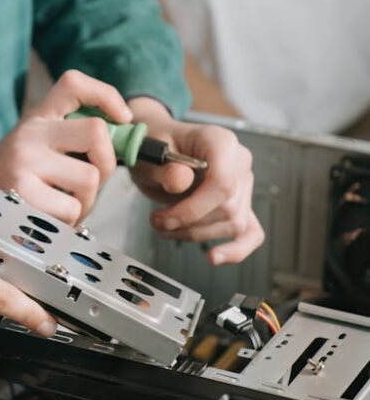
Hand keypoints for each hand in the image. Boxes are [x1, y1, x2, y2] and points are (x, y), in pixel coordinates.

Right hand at [0, 70, 131, 223]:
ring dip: (86, 201)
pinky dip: (69, 221)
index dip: (106, 96)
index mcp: (37, 118)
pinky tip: (50, 219)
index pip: (73, 84)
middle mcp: (31, 133)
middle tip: (93, 182)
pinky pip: (72, 208)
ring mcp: (25, 161)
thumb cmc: (14, 182)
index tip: (122, 119)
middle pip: (96, 132)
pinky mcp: (22, 192)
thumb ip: (73, 144)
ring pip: (90, 179)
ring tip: (64, 206)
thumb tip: (124, 146)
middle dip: (107, 164)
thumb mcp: (37, 149)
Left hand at [129, 98, 263, 264]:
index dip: (193, 209)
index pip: (222, 183)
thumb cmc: (157, 147)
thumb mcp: (150, 154)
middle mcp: (239, 163)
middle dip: (188, 224)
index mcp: (220, 142)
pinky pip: (251, 233)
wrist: (158, 151)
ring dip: (195, 234)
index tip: (165, 219)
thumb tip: (180, 181)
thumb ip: (164, 168)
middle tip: (157, 221)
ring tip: (167, 226)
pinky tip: (215, 257)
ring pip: (232, 224)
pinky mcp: (241, 205)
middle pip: (227, 208)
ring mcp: (243, 185)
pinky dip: (236, 249)